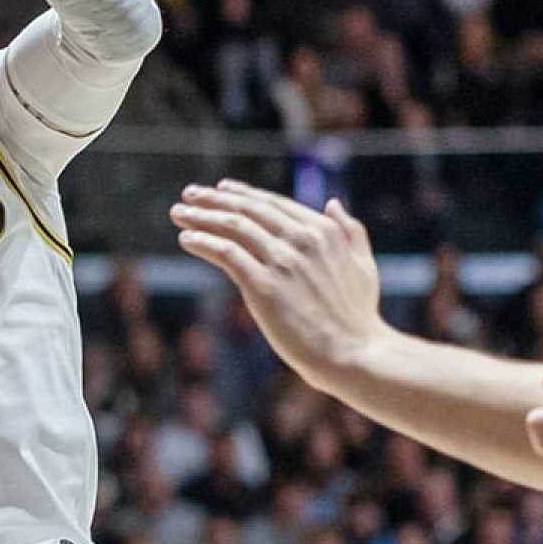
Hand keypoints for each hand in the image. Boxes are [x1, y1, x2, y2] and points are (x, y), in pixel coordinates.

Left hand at [169, 181, 386, 385]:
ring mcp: (282, 261)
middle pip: (248, 210)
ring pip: (233, 227)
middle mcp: (301, 239)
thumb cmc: (359, 317)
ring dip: (202, 217)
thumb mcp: (363, 264)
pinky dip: (204, 242)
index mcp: (323, 231)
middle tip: (190, 194)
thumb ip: (349, 231)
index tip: (221, 189)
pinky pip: (226, 254)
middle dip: (215, 199)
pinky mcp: (264, 286)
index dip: (243, 194)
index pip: (273, 204)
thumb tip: (332, 203)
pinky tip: (187, 239)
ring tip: (179, 213)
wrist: (353, 354)